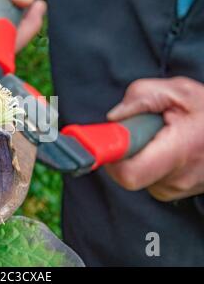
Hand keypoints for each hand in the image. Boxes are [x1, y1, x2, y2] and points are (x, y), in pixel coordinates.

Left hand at [106, 77, 203, 201]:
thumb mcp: (179, 91)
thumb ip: (141, 96)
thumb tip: (113, 117)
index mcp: (179, 151)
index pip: (128, 173)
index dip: (110, 158)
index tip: (103, 144)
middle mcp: (177, 179)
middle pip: (125, 173)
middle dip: (123, 150)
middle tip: (139, 131)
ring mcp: (176, 190)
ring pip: (135, 175)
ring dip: (137, 155)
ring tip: (158, 138)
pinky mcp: (173, 192)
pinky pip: (146, 179)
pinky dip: (147, 162)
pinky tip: (163, 149)